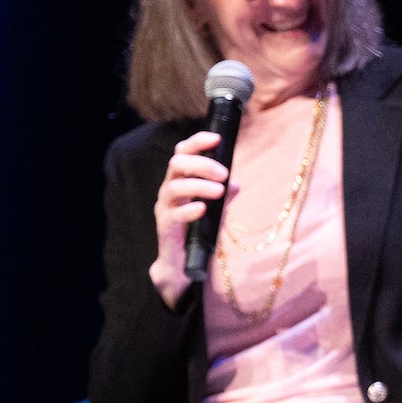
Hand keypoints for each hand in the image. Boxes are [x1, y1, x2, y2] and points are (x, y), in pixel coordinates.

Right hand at [148, 132, 229, 305]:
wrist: (184, 264)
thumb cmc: (199, 232)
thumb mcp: (216, 211)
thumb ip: (224, 196)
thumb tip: (235, 183)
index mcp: (181, 181)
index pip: (183, 153)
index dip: (197, 142)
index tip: (216, 138)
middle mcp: (169, 191)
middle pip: (176, 165)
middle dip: (201, 164)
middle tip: (223, 173)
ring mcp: (165, 208)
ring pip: (174, 187)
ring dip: (199, 186)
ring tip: (219, 191)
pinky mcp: (165, 227)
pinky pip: (174, 215)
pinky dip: (190, 210)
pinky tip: (203, 209)